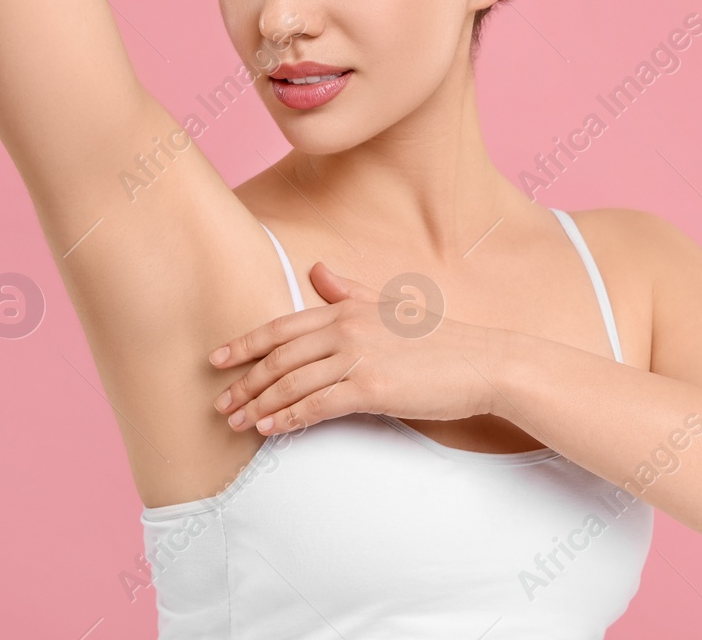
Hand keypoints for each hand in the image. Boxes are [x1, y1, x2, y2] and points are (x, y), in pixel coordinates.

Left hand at [210, 261, 503, 434]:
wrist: (485, 363)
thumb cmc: (442, 339)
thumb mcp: (394, 306)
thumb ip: (353, 291)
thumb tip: (320, 271)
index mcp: (350, 307)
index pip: (283, 326)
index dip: (245, 344)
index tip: (217, 360)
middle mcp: (348, 327)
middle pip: (279, 357)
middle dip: (244, 381)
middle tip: (219, 403)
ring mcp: (359, 357)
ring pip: (292, 383)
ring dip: (259, 404)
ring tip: (237, 423)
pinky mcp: (371, 389)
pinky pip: (317, 406)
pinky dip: (288, 418)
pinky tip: (271, 429)